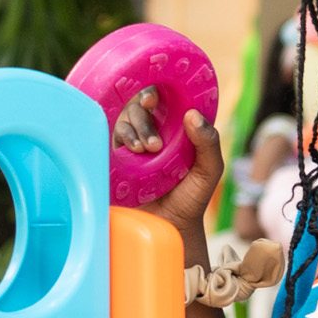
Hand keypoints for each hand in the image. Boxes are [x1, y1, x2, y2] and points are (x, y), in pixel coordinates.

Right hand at [112, 86, 224, 237]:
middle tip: (155, 144)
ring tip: (145, 151)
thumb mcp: (209, 170)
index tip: (153, 98)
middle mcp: (151, 130)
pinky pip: (109, 138)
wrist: (169, 227)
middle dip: (144, 117)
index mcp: (173, 126)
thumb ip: (208, 143)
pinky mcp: (115, 158)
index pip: (162, 97)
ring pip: (123, 120)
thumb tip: (192, 114)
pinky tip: (132, 153)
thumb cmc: (191, 198)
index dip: (155, 90)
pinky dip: (120, 140)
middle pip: (138, 105)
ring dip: (134, 130)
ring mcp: (132, 143)